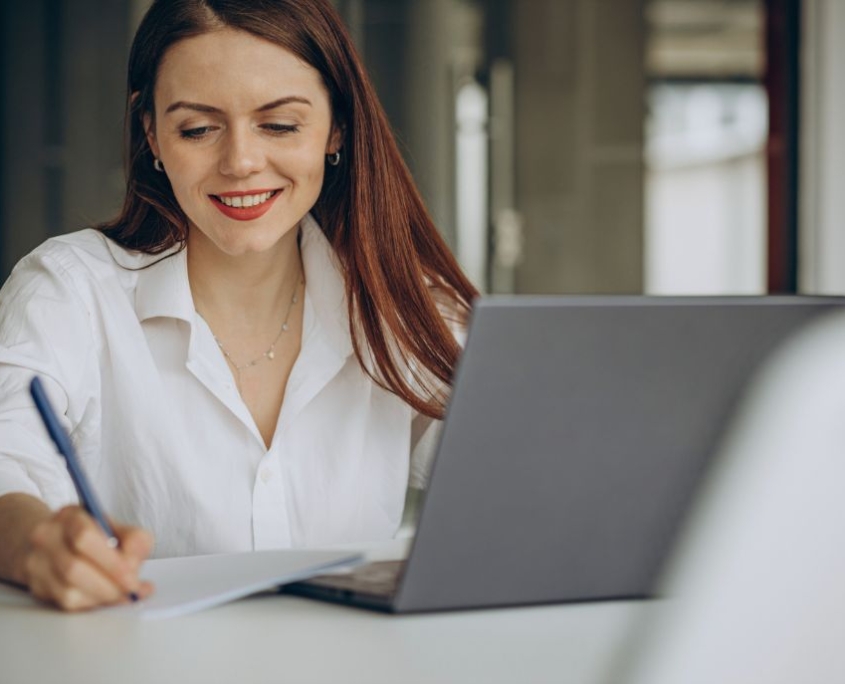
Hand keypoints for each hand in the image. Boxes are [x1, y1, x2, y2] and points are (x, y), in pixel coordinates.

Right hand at [23, 505, 154, 610]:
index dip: (111, 560)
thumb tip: (134, 564)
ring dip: (103, 597)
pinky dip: (94, 604)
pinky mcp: (39, 587)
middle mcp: (47, 538)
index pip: (84, 537)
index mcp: (69, 516)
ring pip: (69, 592)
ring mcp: (37, 564)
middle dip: (109, 584)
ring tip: (124, 593)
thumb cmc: (93, 533)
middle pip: (74, 568)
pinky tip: (109, 598)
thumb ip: (133, 539)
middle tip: (133, 589)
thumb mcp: (116, 526)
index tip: (132, 574)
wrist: (57, 540)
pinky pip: (67, 604)